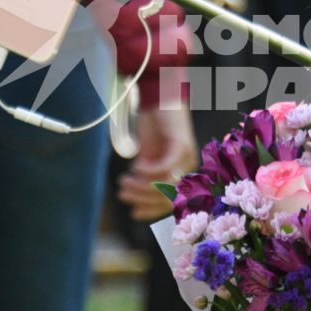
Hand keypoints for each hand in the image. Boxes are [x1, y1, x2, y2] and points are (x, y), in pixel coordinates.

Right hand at [117, 105, 198, 221]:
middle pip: (168, 196)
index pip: (171, 201)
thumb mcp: (148, 155)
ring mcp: (187, 157)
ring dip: (141, 186)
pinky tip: (135, 167)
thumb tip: (135, 194)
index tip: (133, 213)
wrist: (159, 97)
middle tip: (123, 193)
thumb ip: (146, 174)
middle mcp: (188, 167)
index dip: (152, 210)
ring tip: (124, 181)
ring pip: (164, 184)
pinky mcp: (181, 145)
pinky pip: (164, 167)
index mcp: (181, 171)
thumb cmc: (153, 125)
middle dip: (143, 199)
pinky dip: (148, 171)